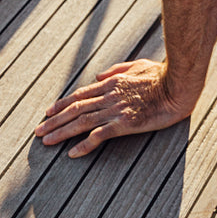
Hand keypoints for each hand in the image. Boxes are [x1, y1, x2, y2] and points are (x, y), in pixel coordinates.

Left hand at [34, 59, 196, 157]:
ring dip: (61, 132)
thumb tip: (99, 77)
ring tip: (46, 141)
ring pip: (81, 122)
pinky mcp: (124, 123)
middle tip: (39, 131)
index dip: (62, 104)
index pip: (80, 95)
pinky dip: (84, 145)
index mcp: (112, 83)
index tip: (48, 113)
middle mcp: (109, 96)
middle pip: (75, 109)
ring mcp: (115, 110)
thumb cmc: (162, 75)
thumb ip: (117, 69)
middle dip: (54, 121)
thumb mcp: (138, 64)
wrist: (178, 86)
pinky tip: (73, 153)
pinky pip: (99, 135)